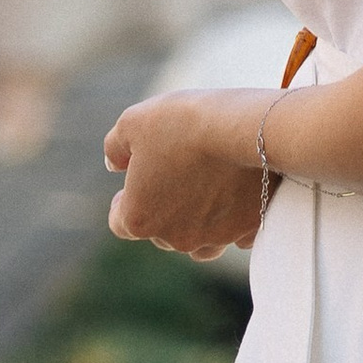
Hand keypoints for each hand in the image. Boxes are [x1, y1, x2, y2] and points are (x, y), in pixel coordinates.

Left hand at [104, 88, 272, 255]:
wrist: (247, 126)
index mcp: (140, 218)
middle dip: (166, 208)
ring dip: (199, 221)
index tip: (134, 184)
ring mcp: (214, 238)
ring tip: (209, 187)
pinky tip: (239, 193)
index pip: (120, 222)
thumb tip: (114, 164)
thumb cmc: (184, 121)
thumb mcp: (134, 121)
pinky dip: (235, 220)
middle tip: (179, 172)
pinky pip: (238, 235)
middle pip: (162, 233)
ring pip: (200, 241)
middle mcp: (174, 238)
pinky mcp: (248, 230)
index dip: (125, 202)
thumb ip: (116, 147)